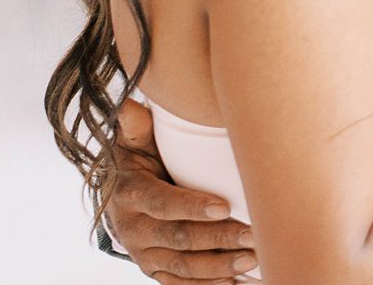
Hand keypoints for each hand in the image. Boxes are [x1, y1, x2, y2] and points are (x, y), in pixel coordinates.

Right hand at [105, 99, 257, 284]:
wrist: (119, 194)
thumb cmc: (139, 159)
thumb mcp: (134, 140)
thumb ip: (136, 126)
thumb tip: (130, 105)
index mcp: (130, 193)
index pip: (162, 203)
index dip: (191, 207)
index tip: (224, 206)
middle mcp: (133, 228)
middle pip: (178, 239)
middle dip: (217, 239)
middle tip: (252, 236)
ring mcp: (143, 254)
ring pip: (182, 267)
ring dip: (218, 268)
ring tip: (251, 260)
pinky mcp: (154, 269)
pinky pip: (179, 284)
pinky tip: (234, 283)